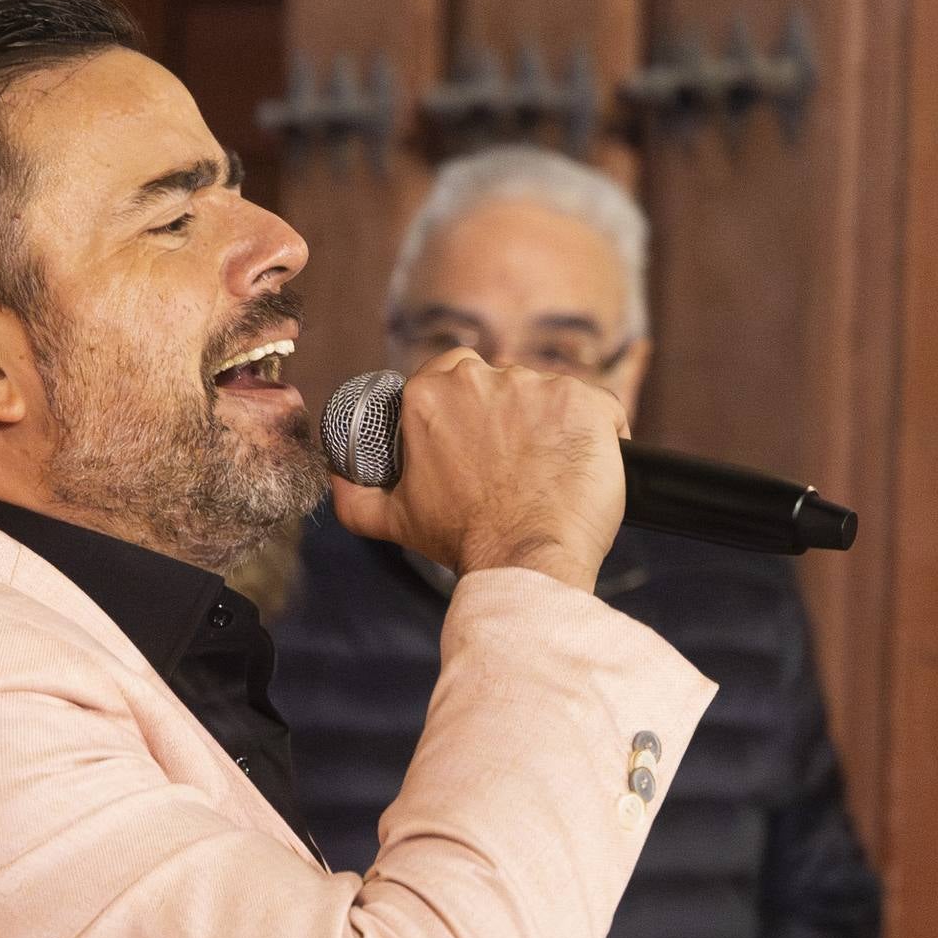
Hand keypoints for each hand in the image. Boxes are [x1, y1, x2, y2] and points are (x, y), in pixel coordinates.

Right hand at [327, 350, 627, 591]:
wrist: (525, 562)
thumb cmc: (463, 541)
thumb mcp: (393, 520)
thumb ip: (354, 496)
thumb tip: (337, 476)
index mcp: (429, 393)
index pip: (452, 375)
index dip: (469, 410)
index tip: (480, 441)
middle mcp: (482, 377)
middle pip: (502, 383)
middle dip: (510, 418)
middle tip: (514, 466)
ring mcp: (537, 386)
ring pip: (548, 396)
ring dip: (551, 427)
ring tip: (549, 475)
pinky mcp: (586, 401)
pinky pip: (600, 407)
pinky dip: (599, 433)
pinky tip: (585, 466)